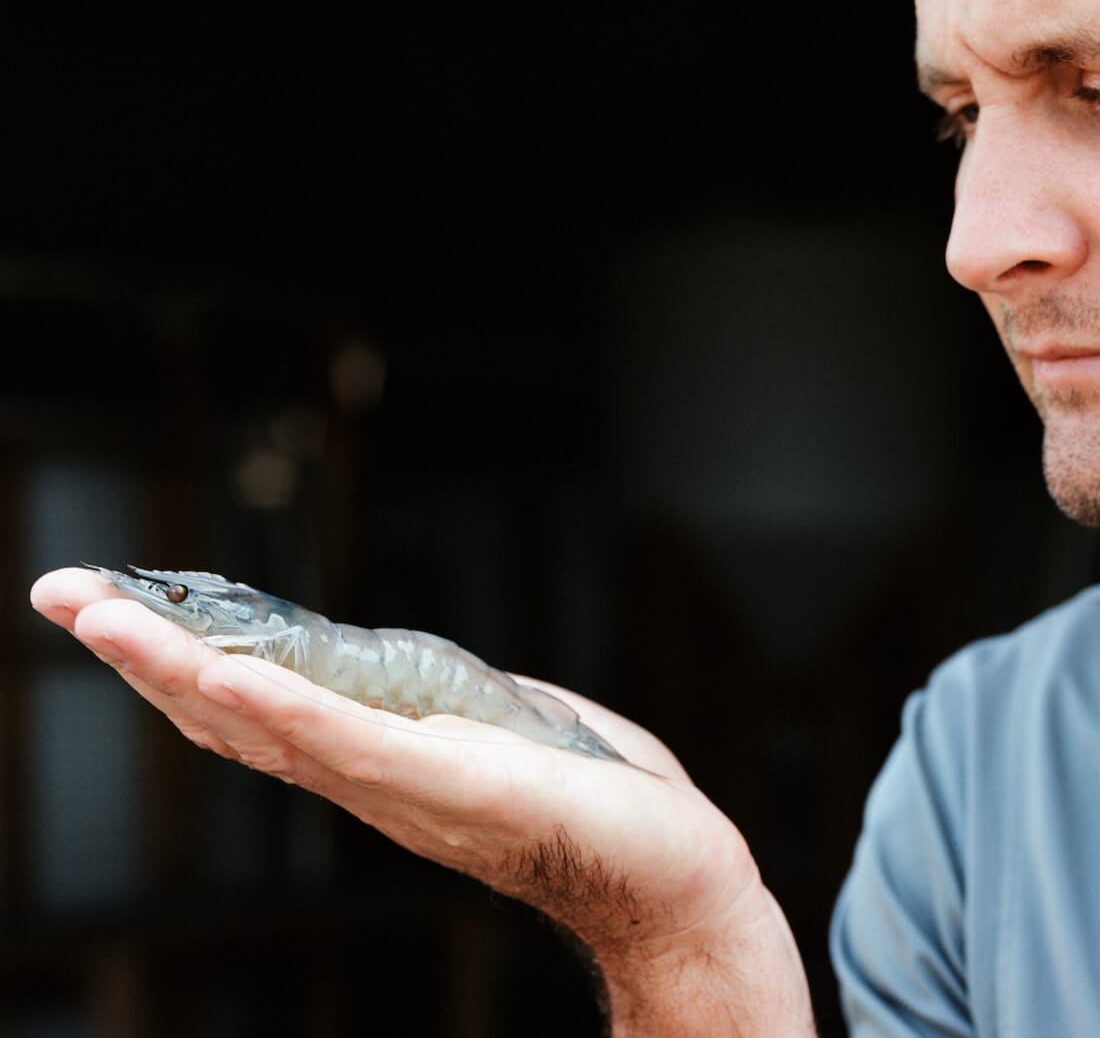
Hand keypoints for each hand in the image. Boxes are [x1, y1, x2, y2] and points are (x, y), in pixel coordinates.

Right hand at [31, 568, 815, 1035]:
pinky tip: (228, 678)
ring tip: (106, 617)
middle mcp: (369, 777)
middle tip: (63, 593)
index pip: (255, 701)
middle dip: (143, 652)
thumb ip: (433, 700)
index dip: (177, 656)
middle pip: (232, 710)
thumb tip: (396, 668)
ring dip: (181, 669)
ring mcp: (403, 784)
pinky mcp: (453, 784)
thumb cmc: (587, 795)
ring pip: (269, 722)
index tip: (113, 605)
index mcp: (378, 755)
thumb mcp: (493, 724)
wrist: (669, 873)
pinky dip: (285, 711)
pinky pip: (353, 745)